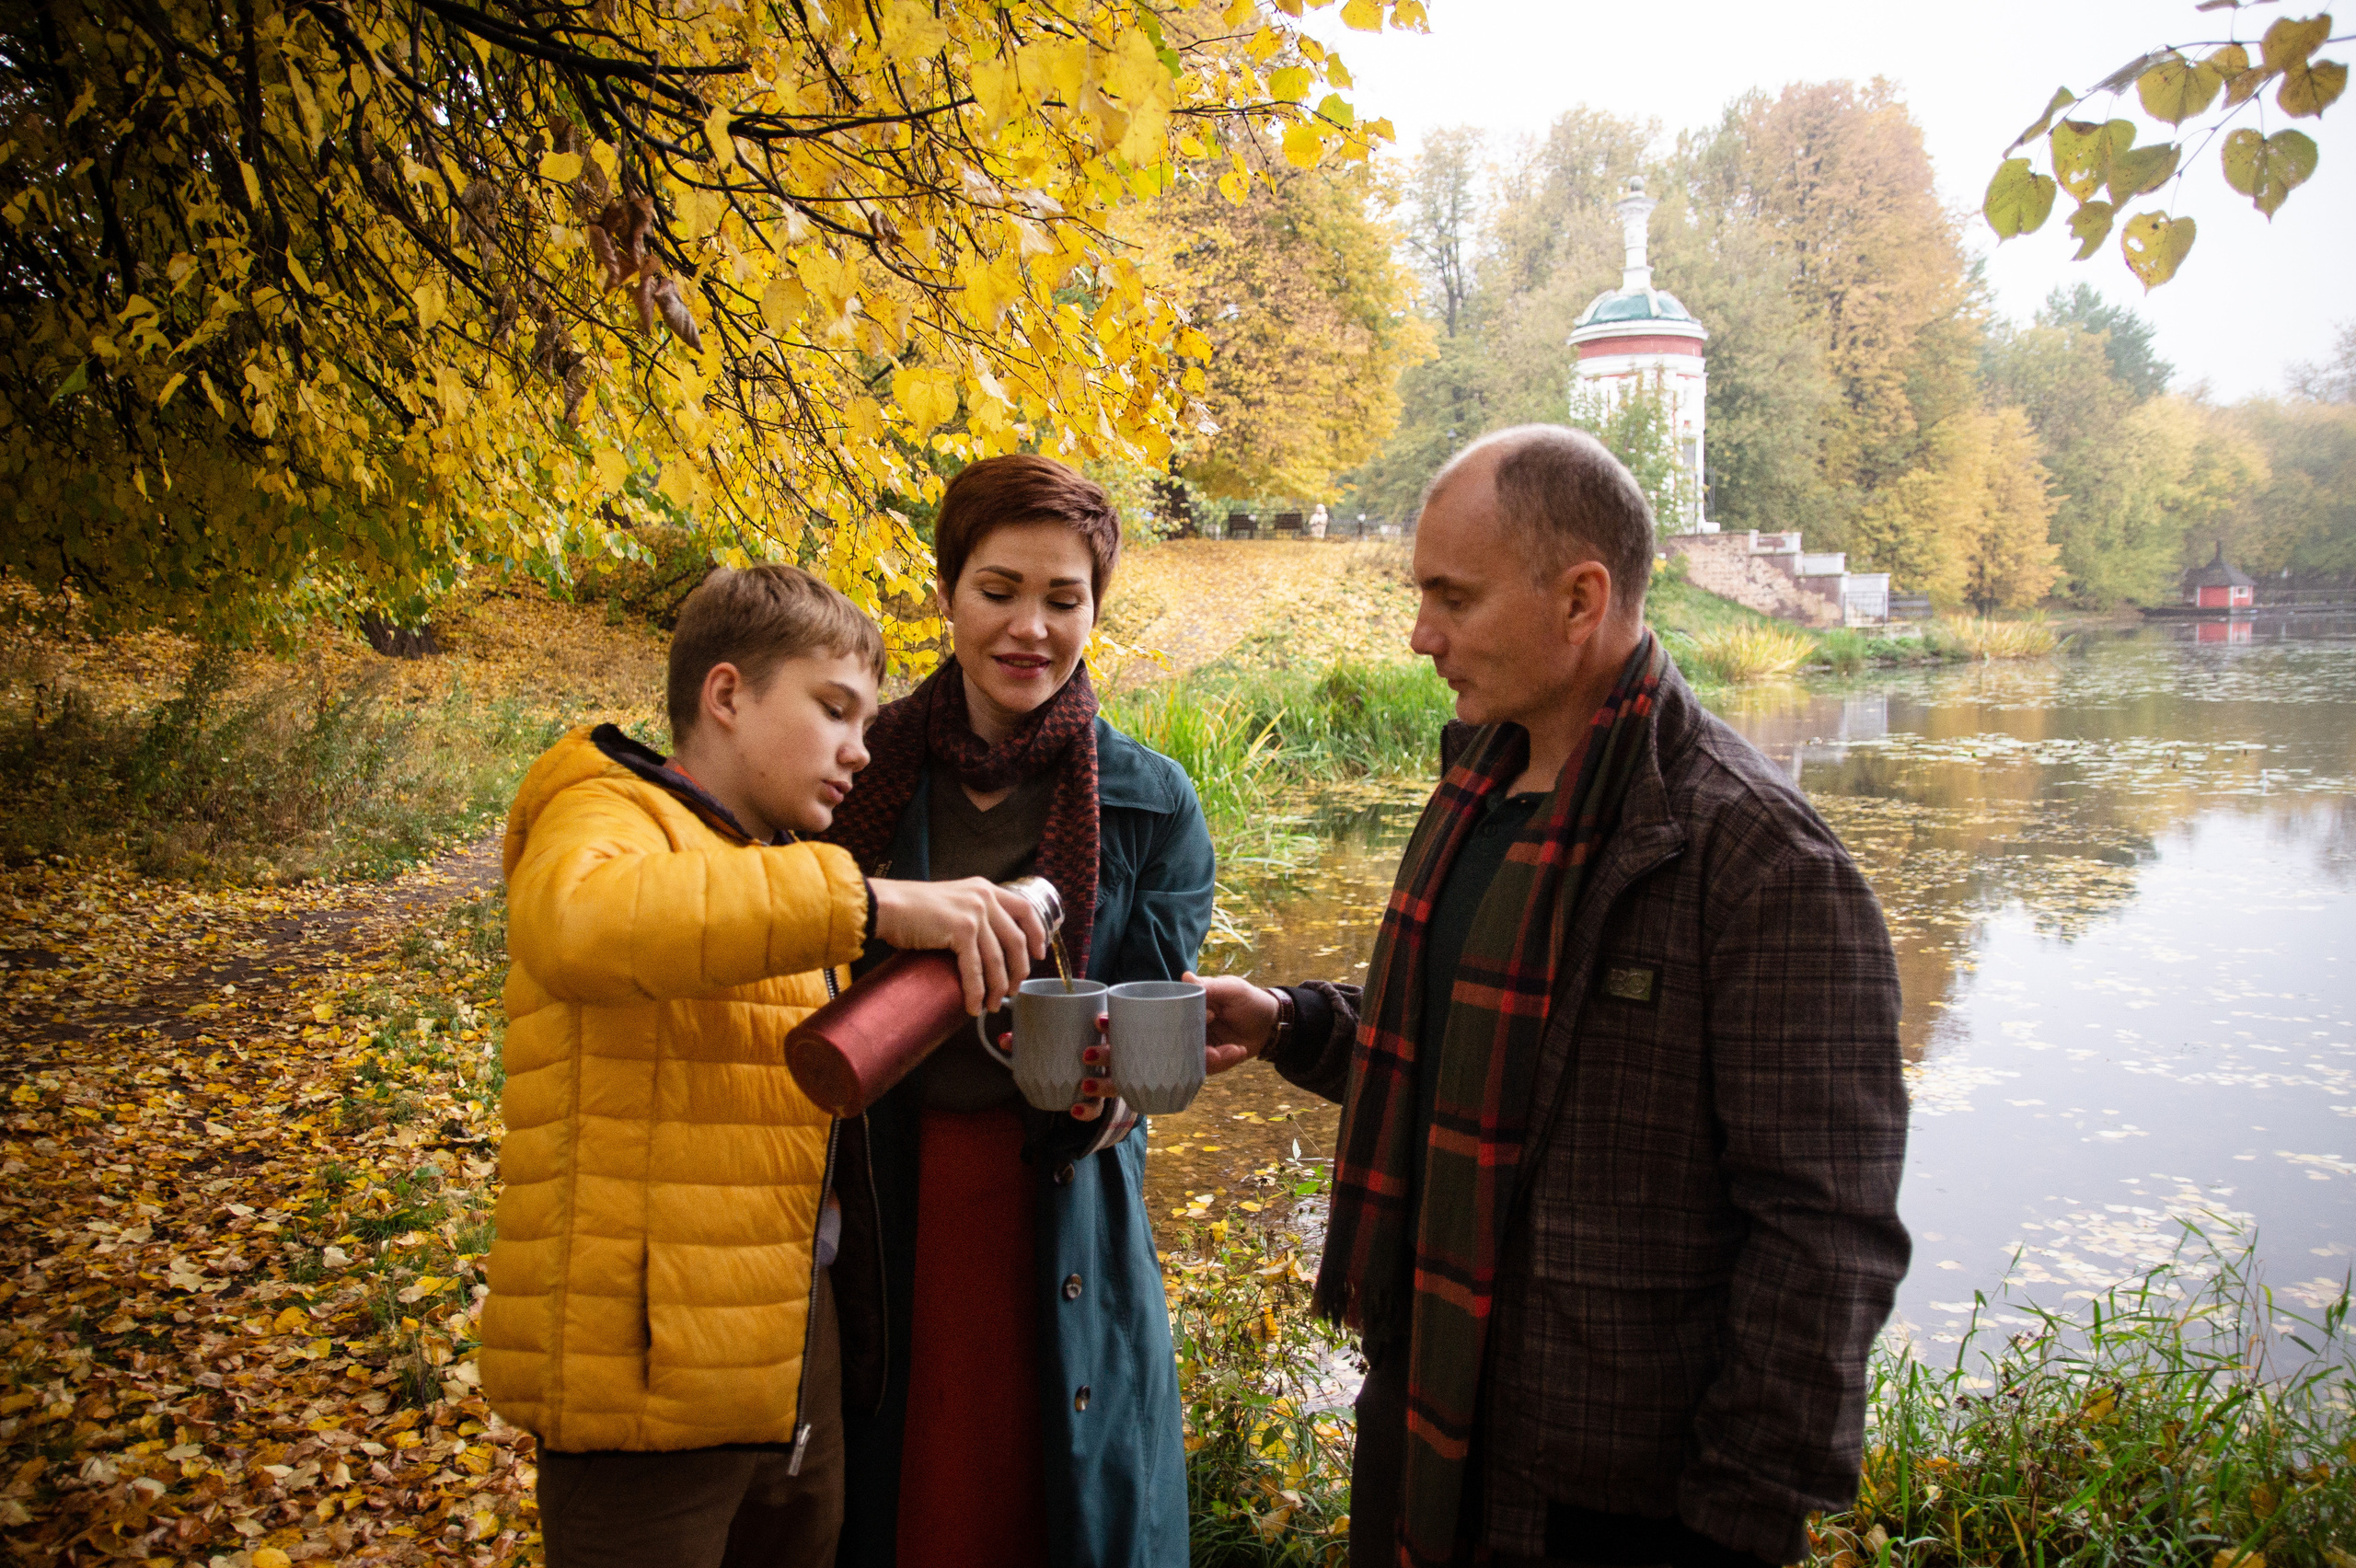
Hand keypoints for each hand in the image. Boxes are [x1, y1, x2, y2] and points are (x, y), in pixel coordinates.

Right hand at [871, 876, 1047, 1014]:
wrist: (886, 905)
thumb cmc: (910, 908)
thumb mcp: (951, 901)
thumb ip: (970, 914)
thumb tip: (981, 947)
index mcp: (984, 889)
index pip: (1025, 909)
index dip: (1037, 934)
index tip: (1039, 954)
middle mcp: (984, 898)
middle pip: (1016, 940)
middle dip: (1018, 970)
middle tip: (1013, 989)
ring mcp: (975, 913)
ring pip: (997, 960)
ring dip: (997, 988)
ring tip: (993, 1005)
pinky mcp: (961, 930)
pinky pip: (975, 969)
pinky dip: (976, 992)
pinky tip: (973, 1006)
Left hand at [1001, 1021, 1116, 1121]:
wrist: (1075, 1082)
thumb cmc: (1065, 1053)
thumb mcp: (1050, 1044)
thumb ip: (1028, 1041)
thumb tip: (1005, 1039)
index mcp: (1100, 1038)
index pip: (1113, 1028)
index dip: (1109, 1024)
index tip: (1098, 1020)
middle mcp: (1108, 1060)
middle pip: (1117, 1056)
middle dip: (1104, 1054)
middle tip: (1085, 1054)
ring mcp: (1106, 1081)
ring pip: (1114, 1084)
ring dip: (1102, 1084)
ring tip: (1085, 1085)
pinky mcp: (1098, 1101)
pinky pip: (1097, 1109)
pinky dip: (1087, 1111)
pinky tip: (1074, 1110)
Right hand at [1189, 972, 1275, 1073]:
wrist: (1270, 1023)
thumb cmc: (1250, 1000)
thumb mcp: (1232, 989)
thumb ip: (1210, 986)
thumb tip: (1186, 976)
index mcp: (1191, 1004)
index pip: (1174, 1014)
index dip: (1187, 1020)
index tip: (1211, 1016)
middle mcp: (1190, 1024)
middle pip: (1179, 1041)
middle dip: (1199, 1048)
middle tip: (1218, 1051)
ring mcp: (1199, 1042)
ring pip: (1192, 1058)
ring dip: (1214, 1059)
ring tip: (1235, 1050)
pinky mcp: (1210, 1058)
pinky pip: (1208, 1067)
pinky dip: (1224, 1062)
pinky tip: (1240, 1051)